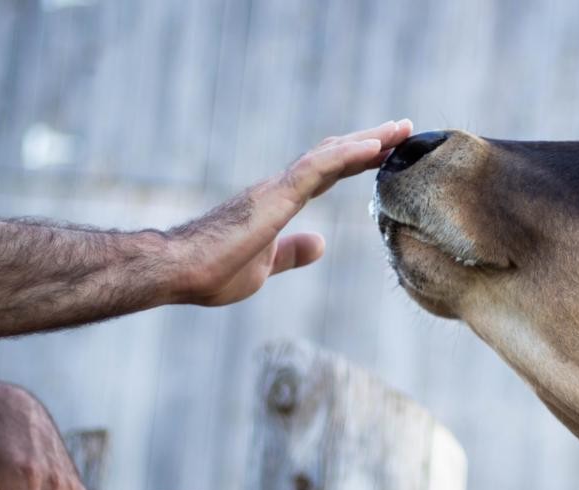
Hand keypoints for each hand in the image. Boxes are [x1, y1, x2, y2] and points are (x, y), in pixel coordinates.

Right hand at [168, 119, 413, 305]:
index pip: (326, 174)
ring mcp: (275, 189)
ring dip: (367, 140)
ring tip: (399, 130)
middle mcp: (278, 188)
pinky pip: (315, 168)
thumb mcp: (264, 266)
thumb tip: (320, 243)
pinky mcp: (272, 197)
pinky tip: (374, 148)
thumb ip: (291, 253)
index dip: (356, 161)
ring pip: (329, 154)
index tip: (386, 152)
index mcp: (278, 203)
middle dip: (370, 142)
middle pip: (333, 156)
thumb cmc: (210, 271)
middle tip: (403, 129)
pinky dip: (346, 155)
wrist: (174, 272)